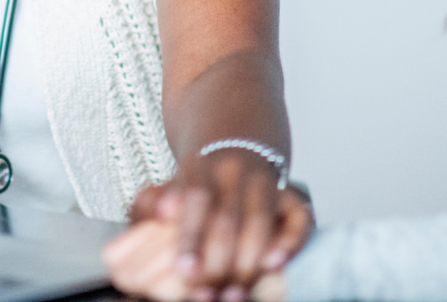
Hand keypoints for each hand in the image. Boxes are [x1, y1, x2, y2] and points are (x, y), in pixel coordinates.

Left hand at [125, 152, 312, 300]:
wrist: (233, 158)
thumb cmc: (193, 191)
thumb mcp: (162, 191)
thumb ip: (147, 206)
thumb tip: (157, 215)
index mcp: (199, 166)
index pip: (197, 196)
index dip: (191, 235)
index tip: (185, 269)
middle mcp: (234, 170)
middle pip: (228, 216)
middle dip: (217, 261)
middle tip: (206, 292)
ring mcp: (265, 183)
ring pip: (260, 221)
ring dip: (247, 264)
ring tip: (233, 294)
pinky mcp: (292, 199)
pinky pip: (299, 220)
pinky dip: (289, 243)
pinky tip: (274, 265)